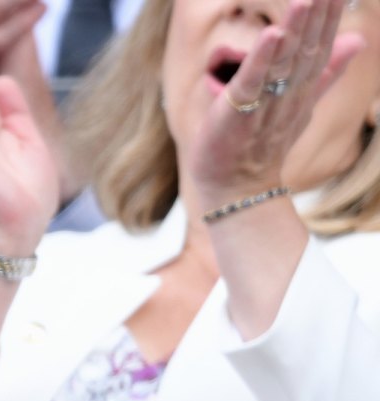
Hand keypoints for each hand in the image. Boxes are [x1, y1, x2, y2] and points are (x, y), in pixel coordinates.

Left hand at [190, 0, 362, 207]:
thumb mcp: (301, 103)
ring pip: (284, 62)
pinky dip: (261, 59)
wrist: (236, 189)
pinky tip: (271, 34)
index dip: (330, 15)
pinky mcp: (239, 111)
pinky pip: (253, 82)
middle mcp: (290, 94)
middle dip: (318, 15)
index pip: (321, 45)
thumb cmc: (262, 144)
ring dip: (295, 30)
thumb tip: (358, 40)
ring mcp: (266, 103)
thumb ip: (327, 73)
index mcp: (304, 87)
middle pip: (308, 49)